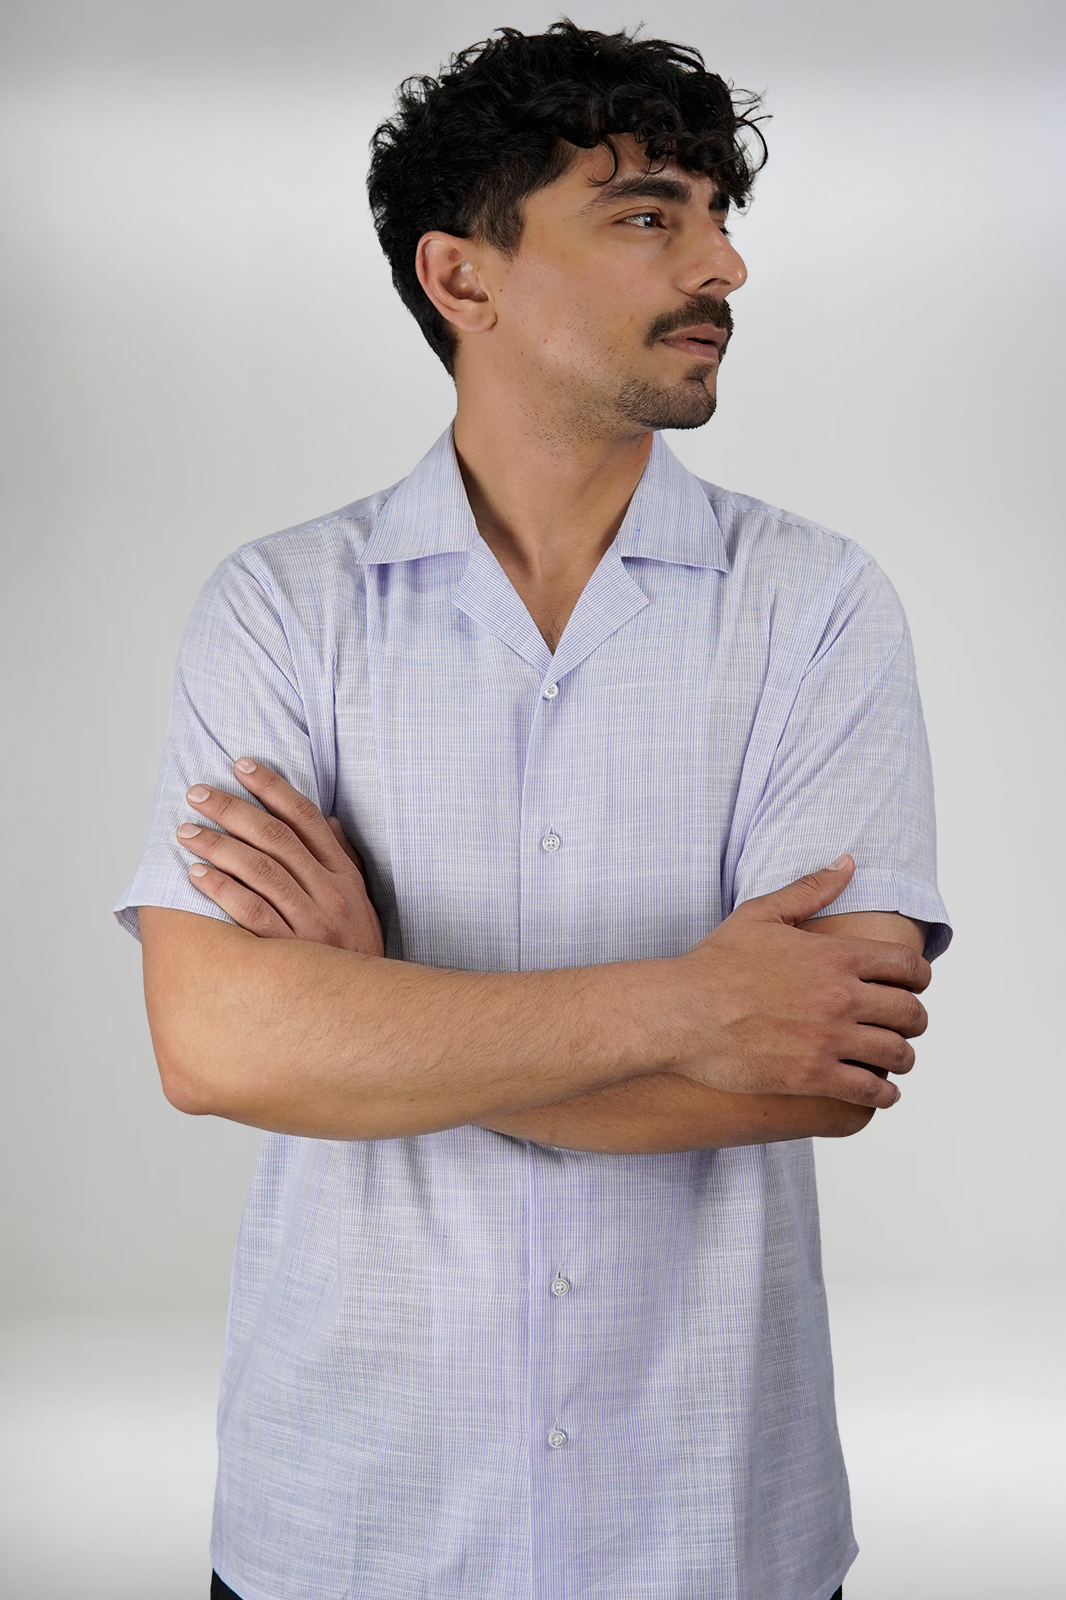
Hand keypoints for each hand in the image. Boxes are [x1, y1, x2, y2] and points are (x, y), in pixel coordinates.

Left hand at [176, 760, 384, 955]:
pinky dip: (222, 888)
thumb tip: (326, 821)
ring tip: (186, 831)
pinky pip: (250, 911)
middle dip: (233, 809)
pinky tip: (197, 874)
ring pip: (259, 869)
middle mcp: (329, 892)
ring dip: (218, 844)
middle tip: (197, 793)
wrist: (365, 1008)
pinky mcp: (289, 950)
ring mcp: (310, 921)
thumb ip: (343, 859)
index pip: (305, 818)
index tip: (242, 765)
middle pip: (275, 837)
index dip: (272, 787)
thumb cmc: (353, 951)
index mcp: (344, 875)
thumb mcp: (359, 901)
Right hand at [670, 857, 929, 1108]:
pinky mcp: (812, 1076)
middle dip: (915, 1020)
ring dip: (903, 1058)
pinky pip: (871, 1091)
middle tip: (906, 1025)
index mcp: (835, 956)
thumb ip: (810, 888)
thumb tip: (847, 863)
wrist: (679, 1013)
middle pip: (912, 1013)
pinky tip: (879, 1092)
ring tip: (895, 1060)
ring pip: (898, 1054)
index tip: (914, 986)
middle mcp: (840, 997)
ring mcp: (828, 1039)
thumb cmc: (714, 964)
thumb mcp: (761, 914)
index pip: (909, 967)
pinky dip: (884, 1094)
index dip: (920, 978)